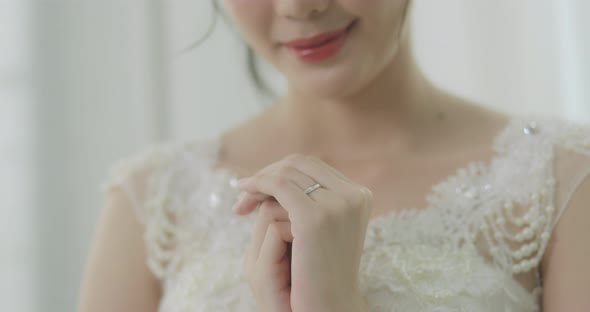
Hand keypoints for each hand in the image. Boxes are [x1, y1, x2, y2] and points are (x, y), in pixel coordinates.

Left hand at [233, 154, 371, 311]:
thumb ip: (314, 198)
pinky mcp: (315, 217)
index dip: (282, 171)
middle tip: (244, 191)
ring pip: (286, 173)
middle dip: (269, 173)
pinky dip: (258, 186)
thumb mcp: (323, 228)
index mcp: (359, 195)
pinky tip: (243, 198)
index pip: (313, 166)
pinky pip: (278, 185)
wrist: (327, 307)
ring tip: (241, 199)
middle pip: (300, 164)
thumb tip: (284, 172)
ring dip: (259, 181)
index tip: (260, 188)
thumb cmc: (319, 272)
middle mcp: (354, 195)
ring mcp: (338, 204)